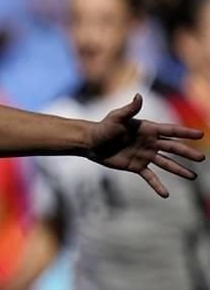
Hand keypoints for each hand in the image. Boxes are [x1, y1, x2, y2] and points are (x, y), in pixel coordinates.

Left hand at [89, 93, 204, 196]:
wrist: (91, 143)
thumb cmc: (103, 128)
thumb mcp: (116, 118)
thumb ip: (130, 109)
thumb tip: (138, 95)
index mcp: (148, 129)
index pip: (171, 131)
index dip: (185, 133)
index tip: (201, 134)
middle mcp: (150, 143)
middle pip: (173, 148)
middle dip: (187, 153)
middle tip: (201, 158)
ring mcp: (145, 155)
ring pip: (166, 164)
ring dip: (179, 170)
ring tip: (192, 177)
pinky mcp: (136, 167)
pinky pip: (150, 177)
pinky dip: (158, 185)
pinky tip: (166, 194)